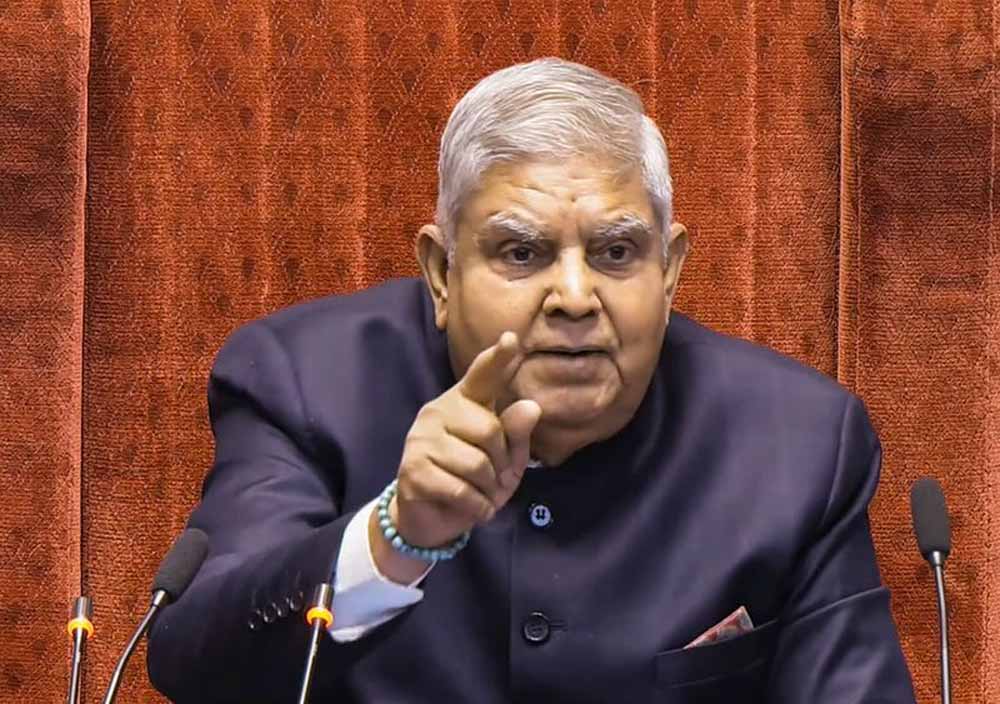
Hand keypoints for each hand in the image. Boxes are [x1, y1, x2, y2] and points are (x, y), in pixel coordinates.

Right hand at [370, 332, 540, 578]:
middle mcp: (439, 411)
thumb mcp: (506, 459)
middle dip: (501, 463)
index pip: (483, 376)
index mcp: (465, 402)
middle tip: (493, 479)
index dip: (498, 358)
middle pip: (490, 430)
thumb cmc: (475, 480)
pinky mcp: (413, 470)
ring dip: (488, 489)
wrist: (433, 518)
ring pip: (476, 464)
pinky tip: (473, 508)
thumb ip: (516, 433)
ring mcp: (421, 439)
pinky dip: (477, 507)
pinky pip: (461, 490)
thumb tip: (531, 406)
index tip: (512, 339)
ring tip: (481, 494)